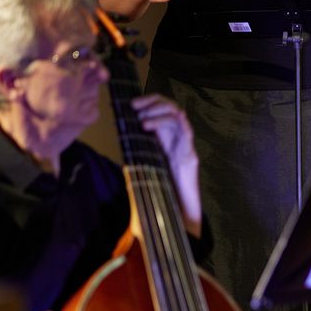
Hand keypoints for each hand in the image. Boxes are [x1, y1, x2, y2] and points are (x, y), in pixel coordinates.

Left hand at [132, 94, 201, 226]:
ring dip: (159, 112)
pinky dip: (168, 123)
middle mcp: (178, 137)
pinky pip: (185, 131)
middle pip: (171, 106)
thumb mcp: (144, 163)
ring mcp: (186, 145)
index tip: (131, 104)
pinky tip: (150, 127)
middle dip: (153, 102)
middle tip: (135, 107)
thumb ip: (137, 149)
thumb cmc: (160, 188)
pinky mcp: (190, 155)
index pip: (162, 108)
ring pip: (178, 114)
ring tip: (143, 121)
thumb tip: (120, 134)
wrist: (176, 209)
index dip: (149, 101)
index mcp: (167, 138)